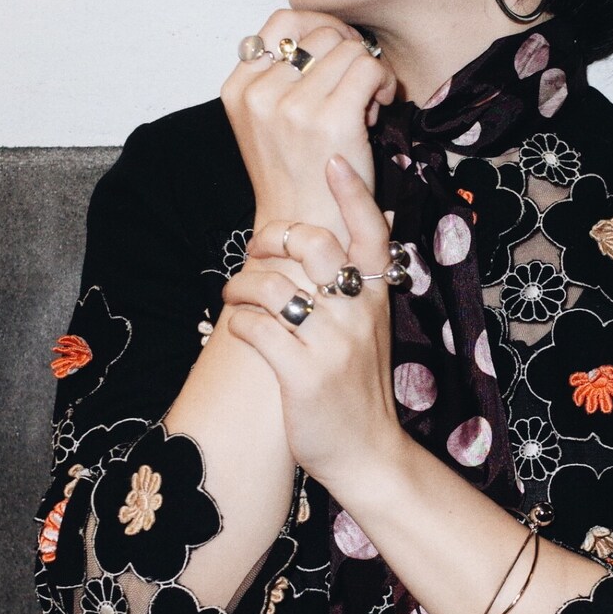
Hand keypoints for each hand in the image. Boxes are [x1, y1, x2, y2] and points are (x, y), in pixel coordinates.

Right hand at [221, 10, 396, 246]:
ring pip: (348, 48)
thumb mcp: (269, 120)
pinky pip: (369, 68)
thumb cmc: (296, 176)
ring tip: (365, 103)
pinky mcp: (331, 120)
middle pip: (320, 32)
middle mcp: (259, 94)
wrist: (305, 229)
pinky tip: (380, 108)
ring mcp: (293, 107)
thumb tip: (327, 30)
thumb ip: (281, 76)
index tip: (336, 57)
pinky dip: (383, 82)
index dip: (319, 30)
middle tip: (353, 89)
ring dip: (366, 69)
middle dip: (345, 53)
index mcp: (238, 89)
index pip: (282, 22)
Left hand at [223, 155, 405, 487]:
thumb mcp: (370, 330)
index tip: (335, 160)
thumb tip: (328, 242)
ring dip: (241, 285)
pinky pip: (254, 328)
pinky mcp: (302, 374)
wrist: (368, 453)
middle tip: (255, 249)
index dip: (354, 192)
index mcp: (377, 297)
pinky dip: (236, 323)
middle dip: (272, 237)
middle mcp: (358, 313)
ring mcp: (332, 344)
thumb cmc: (359, 388)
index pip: (372, 231)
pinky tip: (238, 329)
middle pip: (314, 244)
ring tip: (235, 295)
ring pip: (273, 284)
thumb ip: (357, 287)